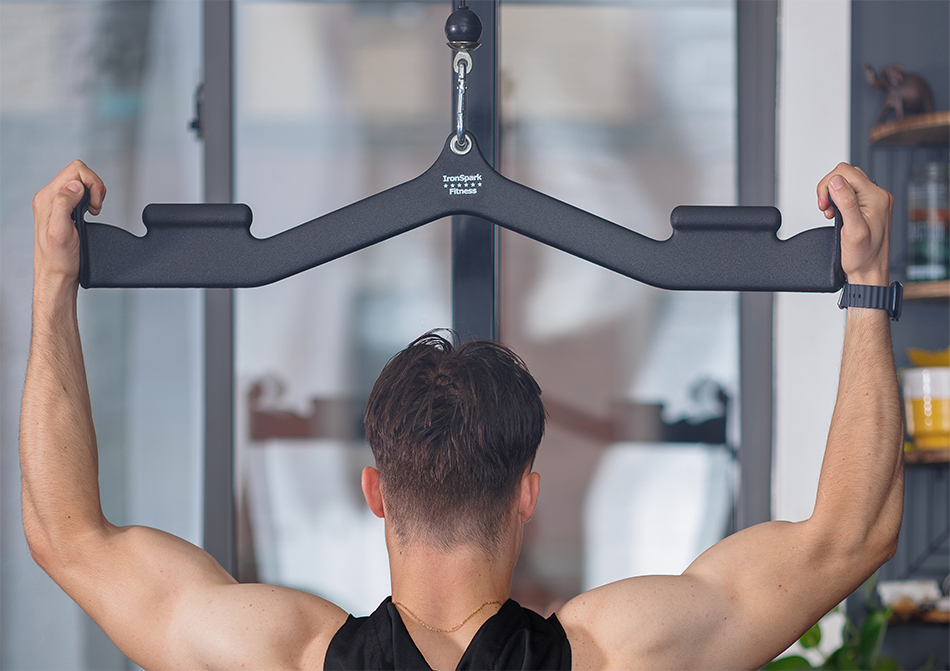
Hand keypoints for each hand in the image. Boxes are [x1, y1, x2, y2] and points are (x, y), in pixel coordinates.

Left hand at [32, 161, 105, 286]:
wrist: (57, 274)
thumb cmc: (59, 258)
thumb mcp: (61, 232)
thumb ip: (64, 205)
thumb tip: (75, 187)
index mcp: (47, 198)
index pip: (75, 171)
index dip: (93, 184)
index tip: (94, 205)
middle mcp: (49, 197)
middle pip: (78, 173)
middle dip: (95, 187)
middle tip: (95, 208)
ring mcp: (56, 202)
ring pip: (81, 181)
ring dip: (93, 193)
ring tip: (93, 211)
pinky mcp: (63, 209)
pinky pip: (80, 193)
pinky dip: (90, 200)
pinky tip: (89, 213)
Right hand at [817, 163, 892, 285]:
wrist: (870, 272)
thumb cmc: (863, 257)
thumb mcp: (852, 230)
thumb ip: (846, 202)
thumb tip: (836, 181)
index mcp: (877, 197)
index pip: (845, 172)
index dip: (828, 185)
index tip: (824, 205)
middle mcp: (878, 196)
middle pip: (846, 174)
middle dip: (829, 189)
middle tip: (825, 209)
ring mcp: (875, 201)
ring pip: (847, 182)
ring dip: (833, 194)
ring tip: (831, 213)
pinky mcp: (869, 207)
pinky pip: (850, 193)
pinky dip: (838, 200)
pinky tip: (837, 215)